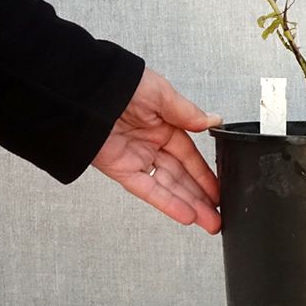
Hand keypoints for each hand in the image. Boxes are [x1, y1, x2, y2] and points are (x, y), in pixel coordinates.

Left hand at [91, 67, 223, 232]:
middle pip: (181, 176)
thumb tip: (213, 120)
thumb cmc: (122, 83)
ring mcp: (136, 158)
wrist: (87, 91)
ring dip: (189, 205)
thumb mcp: (162, 94)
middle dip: (201, 197)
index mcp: (164, 124)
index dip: (205, 175)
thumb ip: (187, 113)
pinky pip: (147, 189)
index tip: (219, 190)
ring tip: (208, 222)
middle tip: (217, 216)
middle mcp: (151, 143)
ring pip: (168, 187)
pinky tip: (184, 214)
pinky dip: (166, 203)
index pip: (190, 156)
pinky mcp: (120, 169)